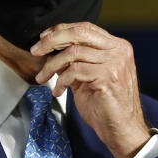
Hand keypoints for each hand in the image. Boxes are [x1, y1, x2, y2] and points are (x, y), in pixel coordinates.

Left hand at [30, 22, 151, 157]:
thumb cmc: (106, 106)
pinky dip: (60, 81)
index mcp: (117, 47)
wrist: (121, 130)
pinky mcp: (108, 77)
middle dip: (52, 40)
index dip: (61, 30)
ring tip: (43, 78)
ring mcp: (115, 63)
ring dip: (51, 65)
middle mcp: (118, 51)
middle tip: (36, 51)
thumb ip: (77, 61)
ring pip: (73, 53)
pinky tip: (58, 91)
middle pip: (79, 33)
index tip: (43, 38)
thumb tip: (51, 49)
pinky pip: (74, 71)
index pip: (85, 28)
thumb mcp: (89, 77)